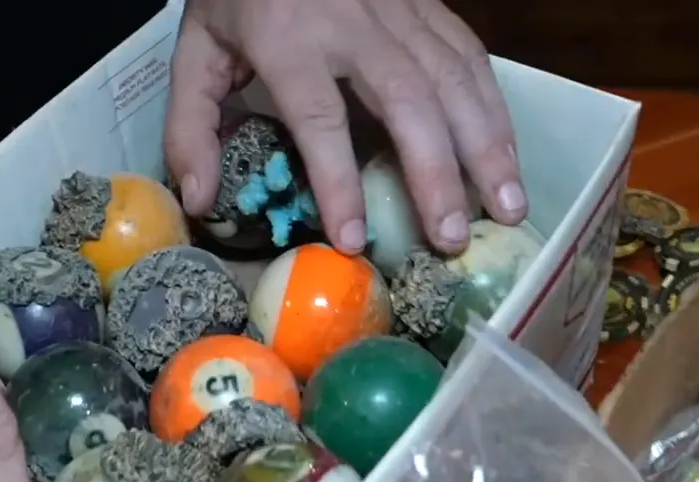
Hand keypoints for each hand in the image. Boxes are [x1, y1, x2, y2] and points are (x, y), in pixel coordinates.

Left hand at [164, 0, 525, 255]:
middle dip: (436, 174)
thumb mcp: (196, 53)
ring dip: (486, 145)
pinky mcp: (428, 2)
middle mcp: (353, 23)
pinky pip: (470, 55)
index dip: (338, 183)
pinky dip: (494, 108)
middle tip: (453, 238)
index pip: (319, 119)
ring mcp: (399, 9)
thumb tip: (201, 200)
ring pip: (454, 78)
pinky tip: (507, 156)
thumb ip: (191, 126)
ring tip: (507, 208)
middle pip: (407, 101)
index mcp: (288, 39)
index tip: (354, 240)